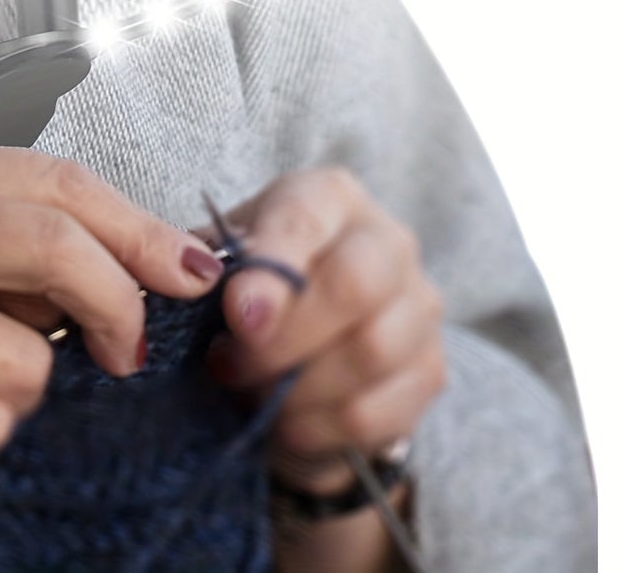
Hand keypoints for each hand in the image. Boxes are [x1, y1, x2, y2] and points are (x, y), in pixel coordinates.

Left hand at [197, 168, 446, 494]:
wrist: (309, 335)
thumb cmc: (257, 282)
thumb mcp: (225, 260)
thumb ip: (207, 264)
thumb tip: (194, 277)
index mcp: (330, 196)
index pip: (306, 219)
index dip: (273, 269)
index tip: (238, 315)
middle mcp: (388, 239)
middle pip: (355, 284)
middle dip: (285, 338)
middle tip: (231, 365)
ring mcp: (419, 306)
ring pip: (371, 352)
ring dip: (298, 388)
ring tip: (251, 394)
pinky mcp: (430, 371)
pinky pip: (378, 413)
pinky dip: (321, 428)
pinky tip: (285, 424)